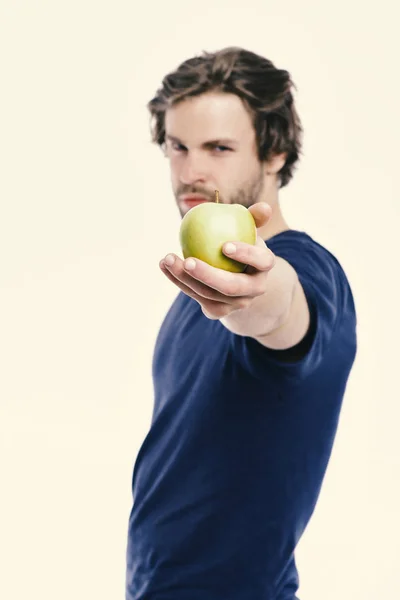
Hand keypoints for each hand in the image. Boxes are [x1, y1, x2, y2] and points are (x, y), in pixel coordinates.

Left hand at [159, 202, 275, 319]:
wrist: (239, 278)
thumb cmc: (242, 244)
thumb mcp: (248, 230)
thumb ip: (254, 217)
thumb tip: (264, 206)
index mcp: (264, 267)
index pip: (261, 261)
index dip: (245, 254)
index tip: (224, 245)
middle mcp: (253, 289)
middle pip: (231, 287)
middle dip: (208, 275)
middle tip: (188, 260)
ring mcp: (236, 303)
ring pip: (208, 294)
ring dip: (185, 278)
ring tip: (168, 259)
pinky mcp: (217, 310)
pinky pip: (195, 296)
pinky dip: (178, 281)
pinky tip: (164, 265)